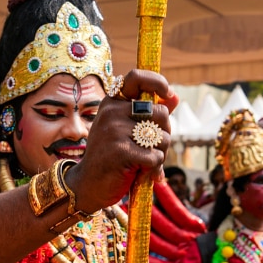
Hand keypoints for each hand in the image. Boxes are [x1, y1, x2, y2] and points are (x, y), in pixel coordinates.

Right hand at [63, 69, 178, 213]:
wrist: (87, 185)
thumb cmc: (111, 156)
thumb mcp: (126, 129)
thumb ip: (150, 113)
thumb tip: (175, 96)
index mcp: (112, 103)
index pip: (136, 77)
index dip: (158, 82)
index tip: (167, 93)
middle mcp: (112, 112)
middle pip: (161, 113)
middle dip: (165, 132)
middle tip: (153, 146)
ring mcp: (115, 131)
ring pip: (162, 137)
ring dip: (160, 153)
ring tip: (144, 162)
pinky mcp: (122, 152)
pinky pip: (156, 156)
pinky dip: (155, 169)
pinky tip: (142, 173)